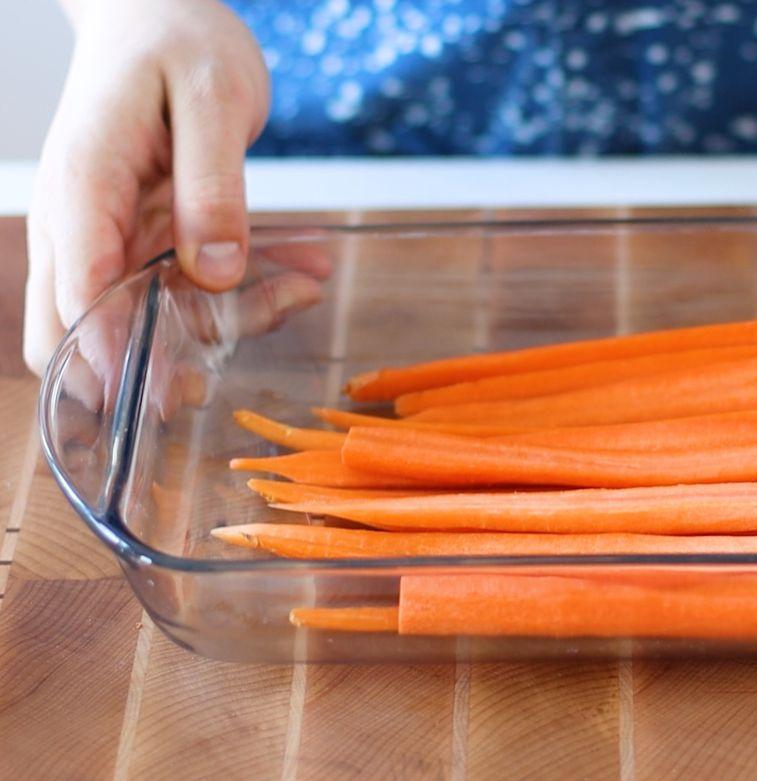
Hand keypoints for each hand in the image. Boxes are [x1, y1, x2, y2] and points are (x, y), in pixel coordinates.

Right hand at [24, 0, 269, 374]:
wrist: (163, 13)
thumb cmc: (180, 40)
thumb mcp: (213, 101)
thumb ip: (214, 188)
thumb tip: (215, 274)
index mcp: (84, 187)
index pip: (80, 293)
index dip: (116, 354)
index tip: (166, 392)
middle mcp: (84, 221)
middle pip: (86, 330)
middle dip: (157, 362)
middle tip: (234, 356)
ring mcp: (113, 232)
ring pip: (148, 317)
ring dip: (225, 322)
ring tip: (302, 286)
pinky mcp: (148, 236)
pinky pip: (186, 288)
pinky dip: (242, 291)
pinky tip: (299, 270)